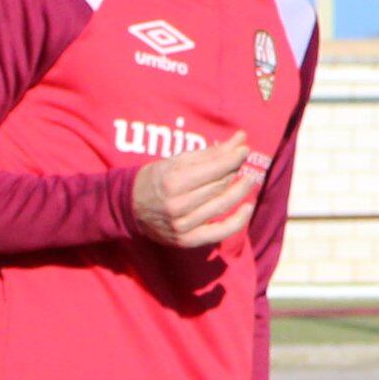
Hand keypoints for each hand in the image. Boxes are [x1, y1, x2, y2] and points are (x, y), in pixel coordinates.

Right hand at [130, 137, 257, 249]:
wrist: (128, 207)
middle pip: (218, 186)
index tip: (245, 148)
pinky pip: (221, 232)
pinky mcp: (188, 240)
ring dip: (240, 191)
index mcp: (172, 182)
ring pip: (221, 205)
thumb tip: (240, 139)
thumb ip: (210, 153)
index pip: (213, 170)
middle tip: (243, 162)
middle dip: (234, 172)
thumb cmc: (155, 179)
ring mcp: (183, 225)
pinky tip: (248, 207)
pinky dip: (239, 220)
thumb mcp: (176, 161)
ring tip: (250, 180)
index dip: (232, 158)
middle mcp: (178, 205)